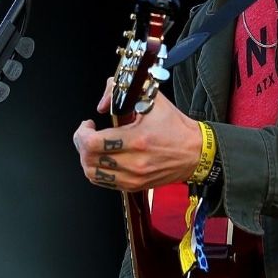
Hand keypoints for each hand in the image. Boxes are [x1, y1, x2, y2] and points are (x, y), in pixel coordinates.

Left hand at [72, 81, 200, 191]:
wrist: (196, 153)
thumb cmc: (175, 127)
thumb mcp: (153, 98)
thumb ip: (122, 91)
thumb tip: (103, 102)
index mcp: (137, 140)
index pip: (92, 143)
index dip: (82, 133)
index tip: (88, 124)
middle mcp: (134, 163)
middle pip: (88, 160)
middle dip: (81, 143)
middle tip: (87, 133)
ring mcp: (133, 178)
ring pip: (92, 174)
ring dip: (86, 158)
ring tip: (93, 146)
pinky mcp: (135, 186)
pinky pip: (104, 182)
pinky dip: (97, 170)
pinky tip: (103, 157)